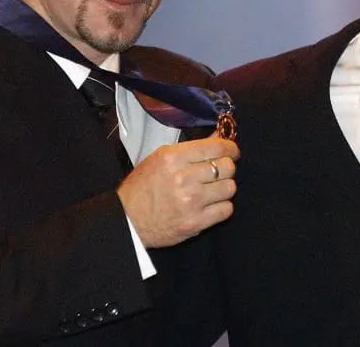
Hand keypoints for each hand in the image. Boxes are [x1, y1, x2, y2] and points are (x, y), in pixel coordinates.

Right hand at [118, 135, 239, 247]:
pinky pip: (226, 210)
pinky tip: (210, 205)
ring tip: (213, 189)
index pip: (216, 147)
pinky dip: (221, 207)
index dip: (230, 148)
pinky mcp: (195, 223)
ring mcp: (191, 202)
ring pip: (229, 188)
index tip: (232, 151)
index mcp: (173, 158)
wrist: (127, 221)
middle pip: (227, 167)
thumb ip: (192, 148)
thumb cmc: (142, 188)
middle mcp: (183, 178)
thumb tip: (220, 136)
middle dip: (227, 168)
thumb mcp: (161, 158)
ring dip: (224, 188)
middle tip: (220, 172)